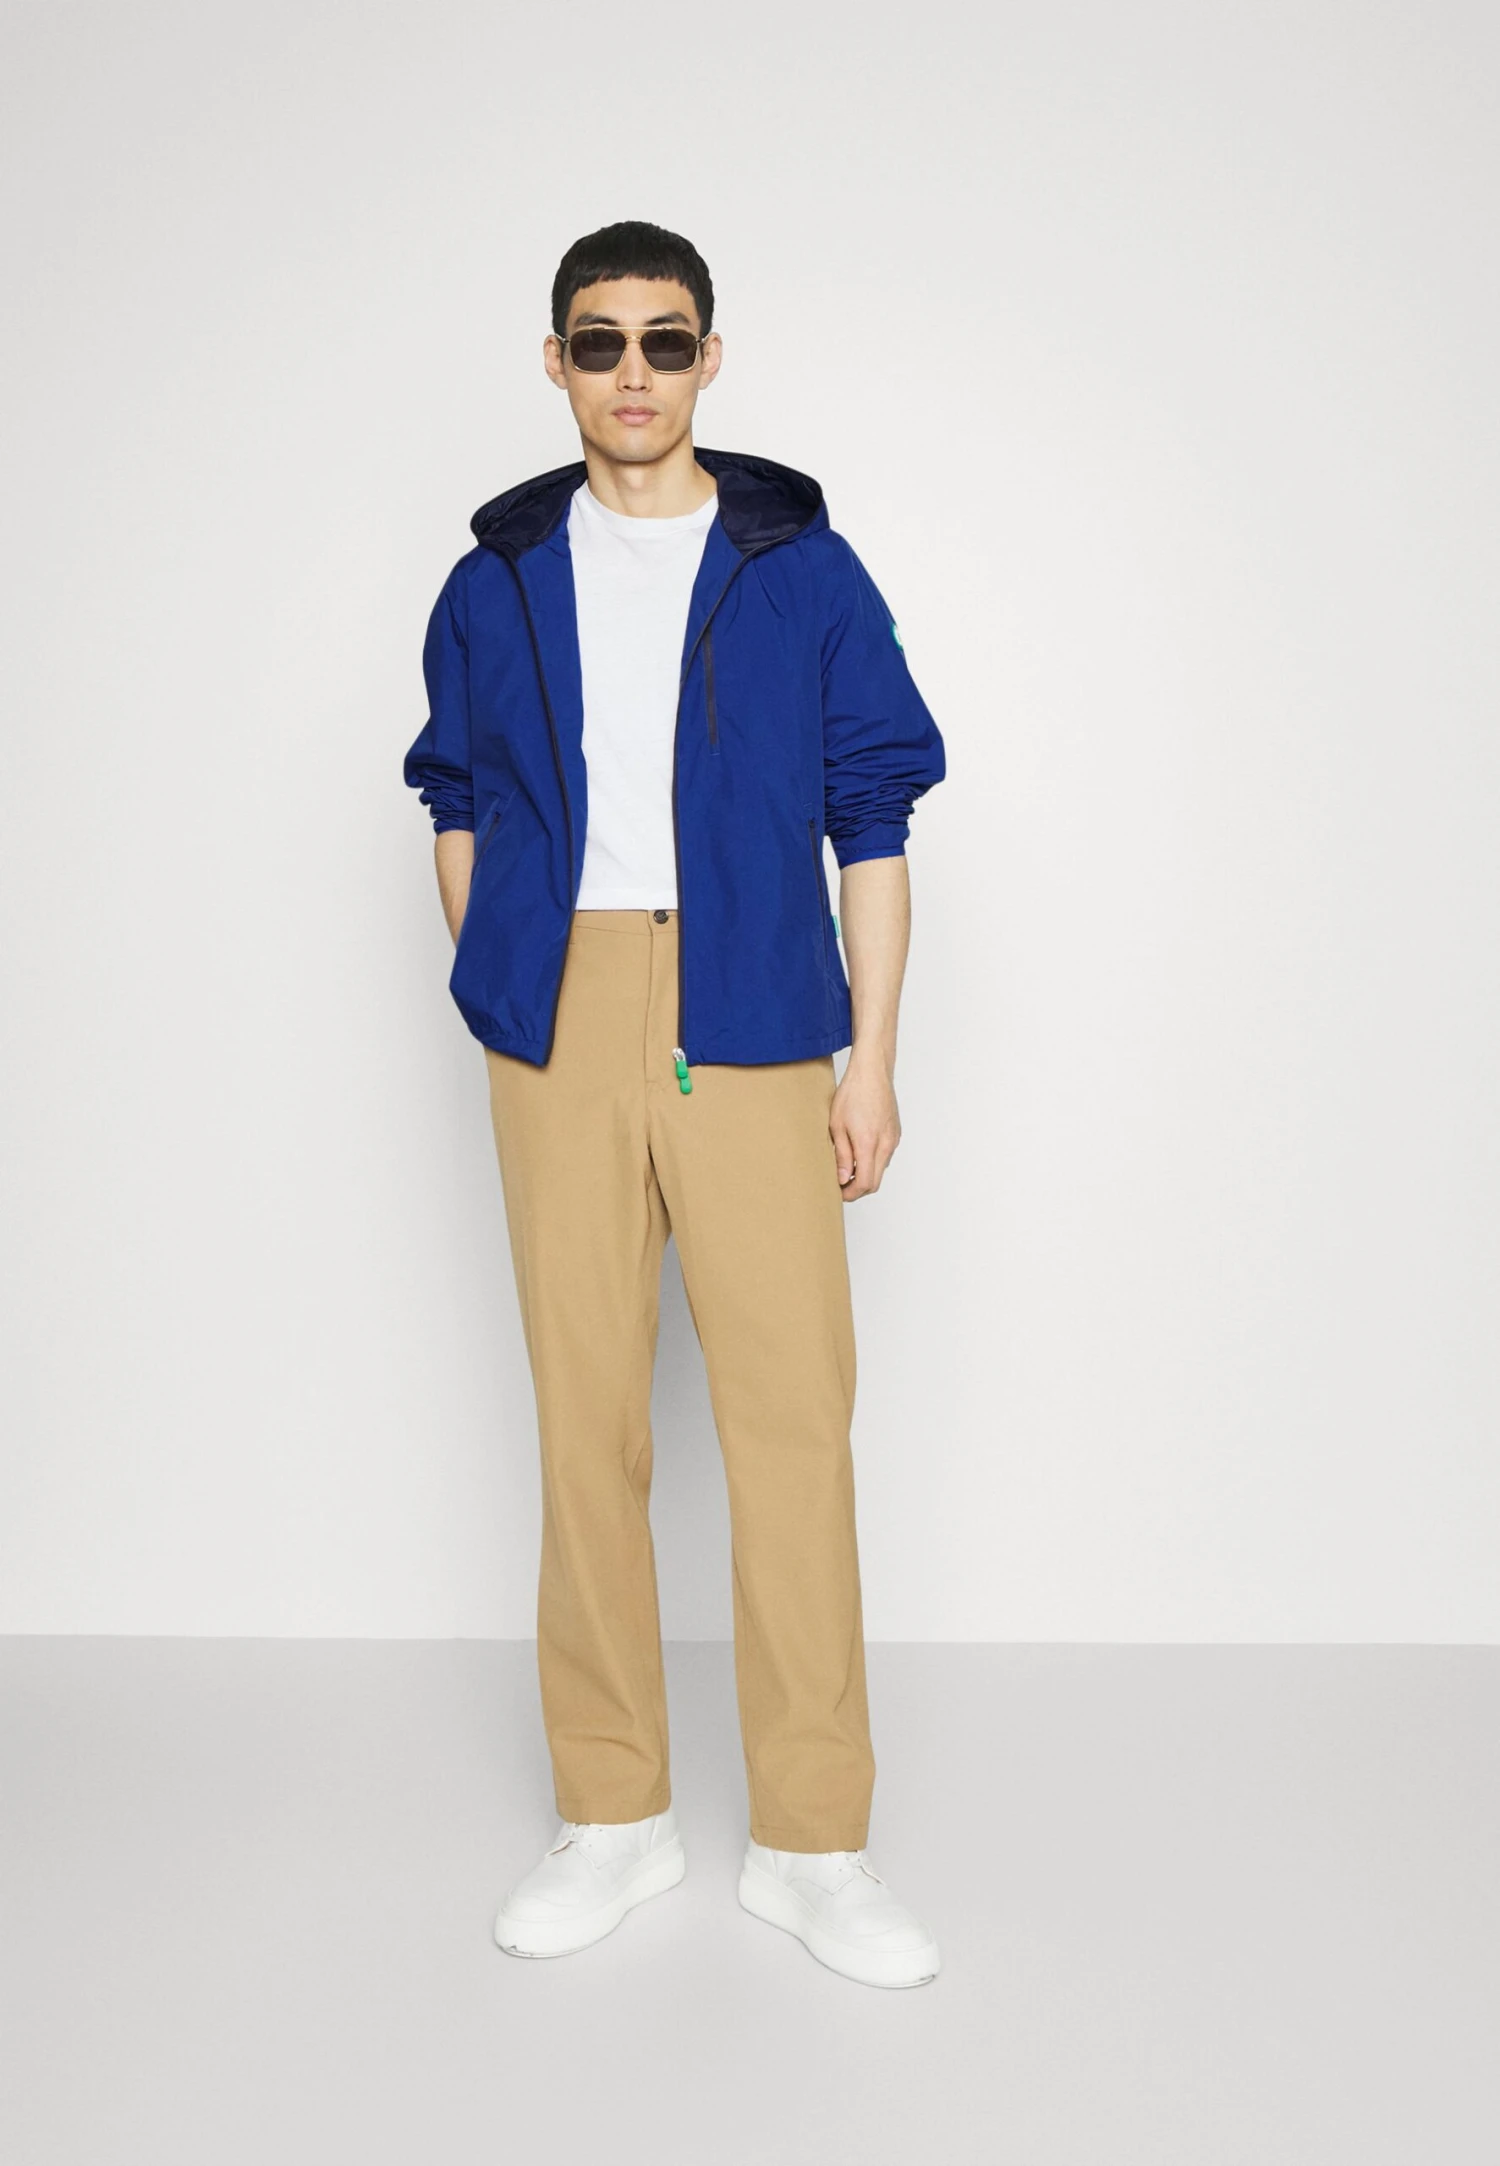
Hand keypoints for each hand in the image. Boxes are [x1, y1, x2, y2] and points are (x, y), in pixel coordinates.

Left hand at [829, 1048, 900, 1199]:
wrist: (872, 1072)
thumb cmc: (852, 1093)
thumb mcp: (837, 1126)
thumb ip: (842, 1155)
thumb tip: (843, 1178)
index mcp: (869, 1143)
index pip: (865, 1183)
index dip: (850, 1193)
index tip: (838, 1192)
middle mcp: (885, 1144)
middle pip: (875, 1181)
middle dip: (857, 1188)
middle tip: (840, 1184)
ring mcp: (893, 1139)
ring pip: (881, 1169)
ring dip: (865, 1174)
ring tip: (846, 1167)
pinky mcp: (895, 1133)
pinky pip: (885, 1156)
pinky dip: (872, 1161)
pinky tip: (858, 1151)